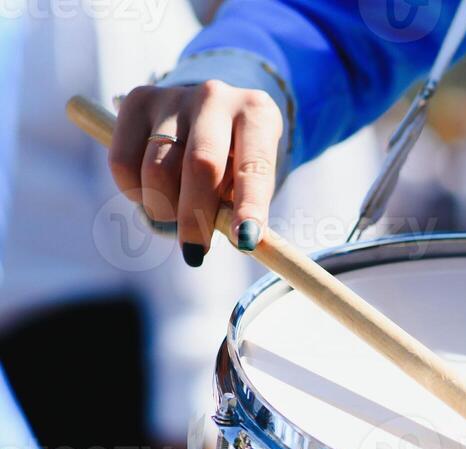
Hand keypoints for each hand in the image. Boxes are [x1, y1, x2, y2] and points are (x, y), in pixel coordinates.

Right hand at [108, 81, 281, 264]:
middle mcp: (216, 97)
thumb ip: (241, 206)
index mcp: (257, 114)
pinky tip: (153, 194)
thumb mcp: (250, 178)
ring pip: (157, 169)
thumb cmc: (236, 158)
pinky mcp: (137, 100)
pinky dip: (134, 192)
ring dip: (164, 208)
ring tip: (175, 214)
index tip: (245, 241)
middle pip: (200, 165)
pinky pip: (123, 161)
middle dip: (196, 218)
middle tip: (196, 252)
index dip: (249, 206)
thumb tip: (236, 241)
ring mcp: (174, 96)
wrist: (209, 110)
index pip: (254, 166)